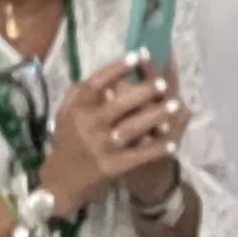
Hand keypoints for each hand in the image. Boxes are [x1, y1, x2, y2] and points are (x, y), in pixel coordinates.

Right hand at [39, 60, 182, 214]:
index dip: (117, 69)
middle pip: (118, 105)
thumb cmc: (69, 139)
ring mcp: (100, 147)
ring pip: (132, 129)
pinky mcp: (111, 167)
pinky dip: (156, 148)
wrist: (61, 180)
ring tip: (176, 106)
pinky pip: (138, 156)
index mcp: (77, 108)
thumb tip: (107, 72)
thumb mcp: (67, 112)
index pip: (96, 84)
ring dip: (155, 117)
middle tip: (163, 83)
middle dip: (143, 92)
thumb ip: (81, 92)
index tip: (138, 56)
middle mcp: (88, 126)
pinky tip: (172, 142)